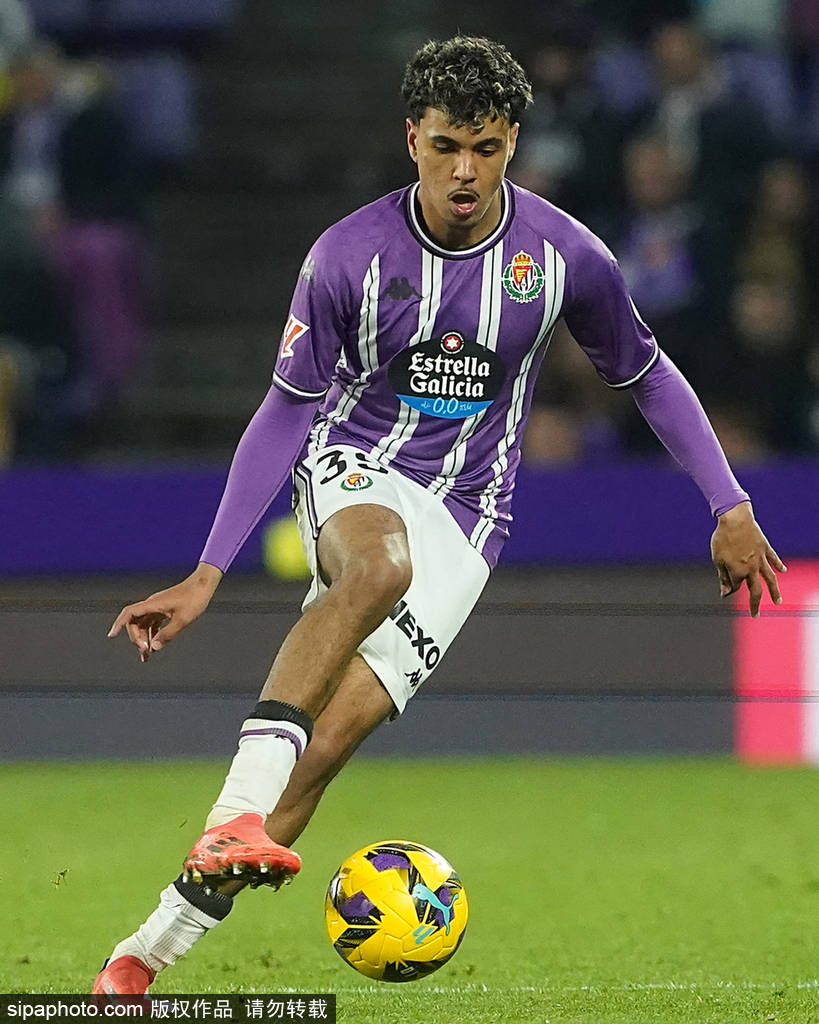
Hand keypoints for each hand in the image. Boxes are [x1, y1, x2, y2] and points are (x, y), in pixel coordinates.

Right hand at [108, 563, 222, 661]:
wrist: (204, 584)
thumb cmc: (194, 599)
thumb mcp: (182, 620)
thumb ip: (167, 635)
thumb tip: (154, 648)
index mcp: (153, 604)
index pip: (129, 614)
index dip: (118, 624)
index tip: (111, 636)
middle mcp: (152, 605)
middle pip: (135, 622)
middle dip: (136, 638)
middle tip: (145, 652)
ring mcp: (159, 606)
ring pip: (144, 624)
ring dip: (144, 638)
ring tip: (147, 656)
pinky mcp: (165, 608)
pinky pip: (153, 622)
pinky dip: (152, 634)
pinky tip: (155, 645)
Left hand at [710, 502, 785, 616]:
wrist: (735, 519)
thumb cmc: (723, 539)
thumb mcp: (718, 559)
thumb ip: (723, 578)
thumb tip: (725, 594)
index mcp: (738, 572)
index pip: (736, 587)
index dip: (730, 589)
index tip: (726, 588)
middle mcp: (752, 568)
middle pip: (756, 590)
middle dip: (755, 604)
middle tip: (756, 615)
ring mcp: (761, 558)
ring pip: (770, 578)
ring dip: (774, 591)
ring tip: (778, 601)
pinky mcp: (765, 548)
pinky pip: (773, 559)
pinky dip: (778, 565)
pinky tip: (783, 570)